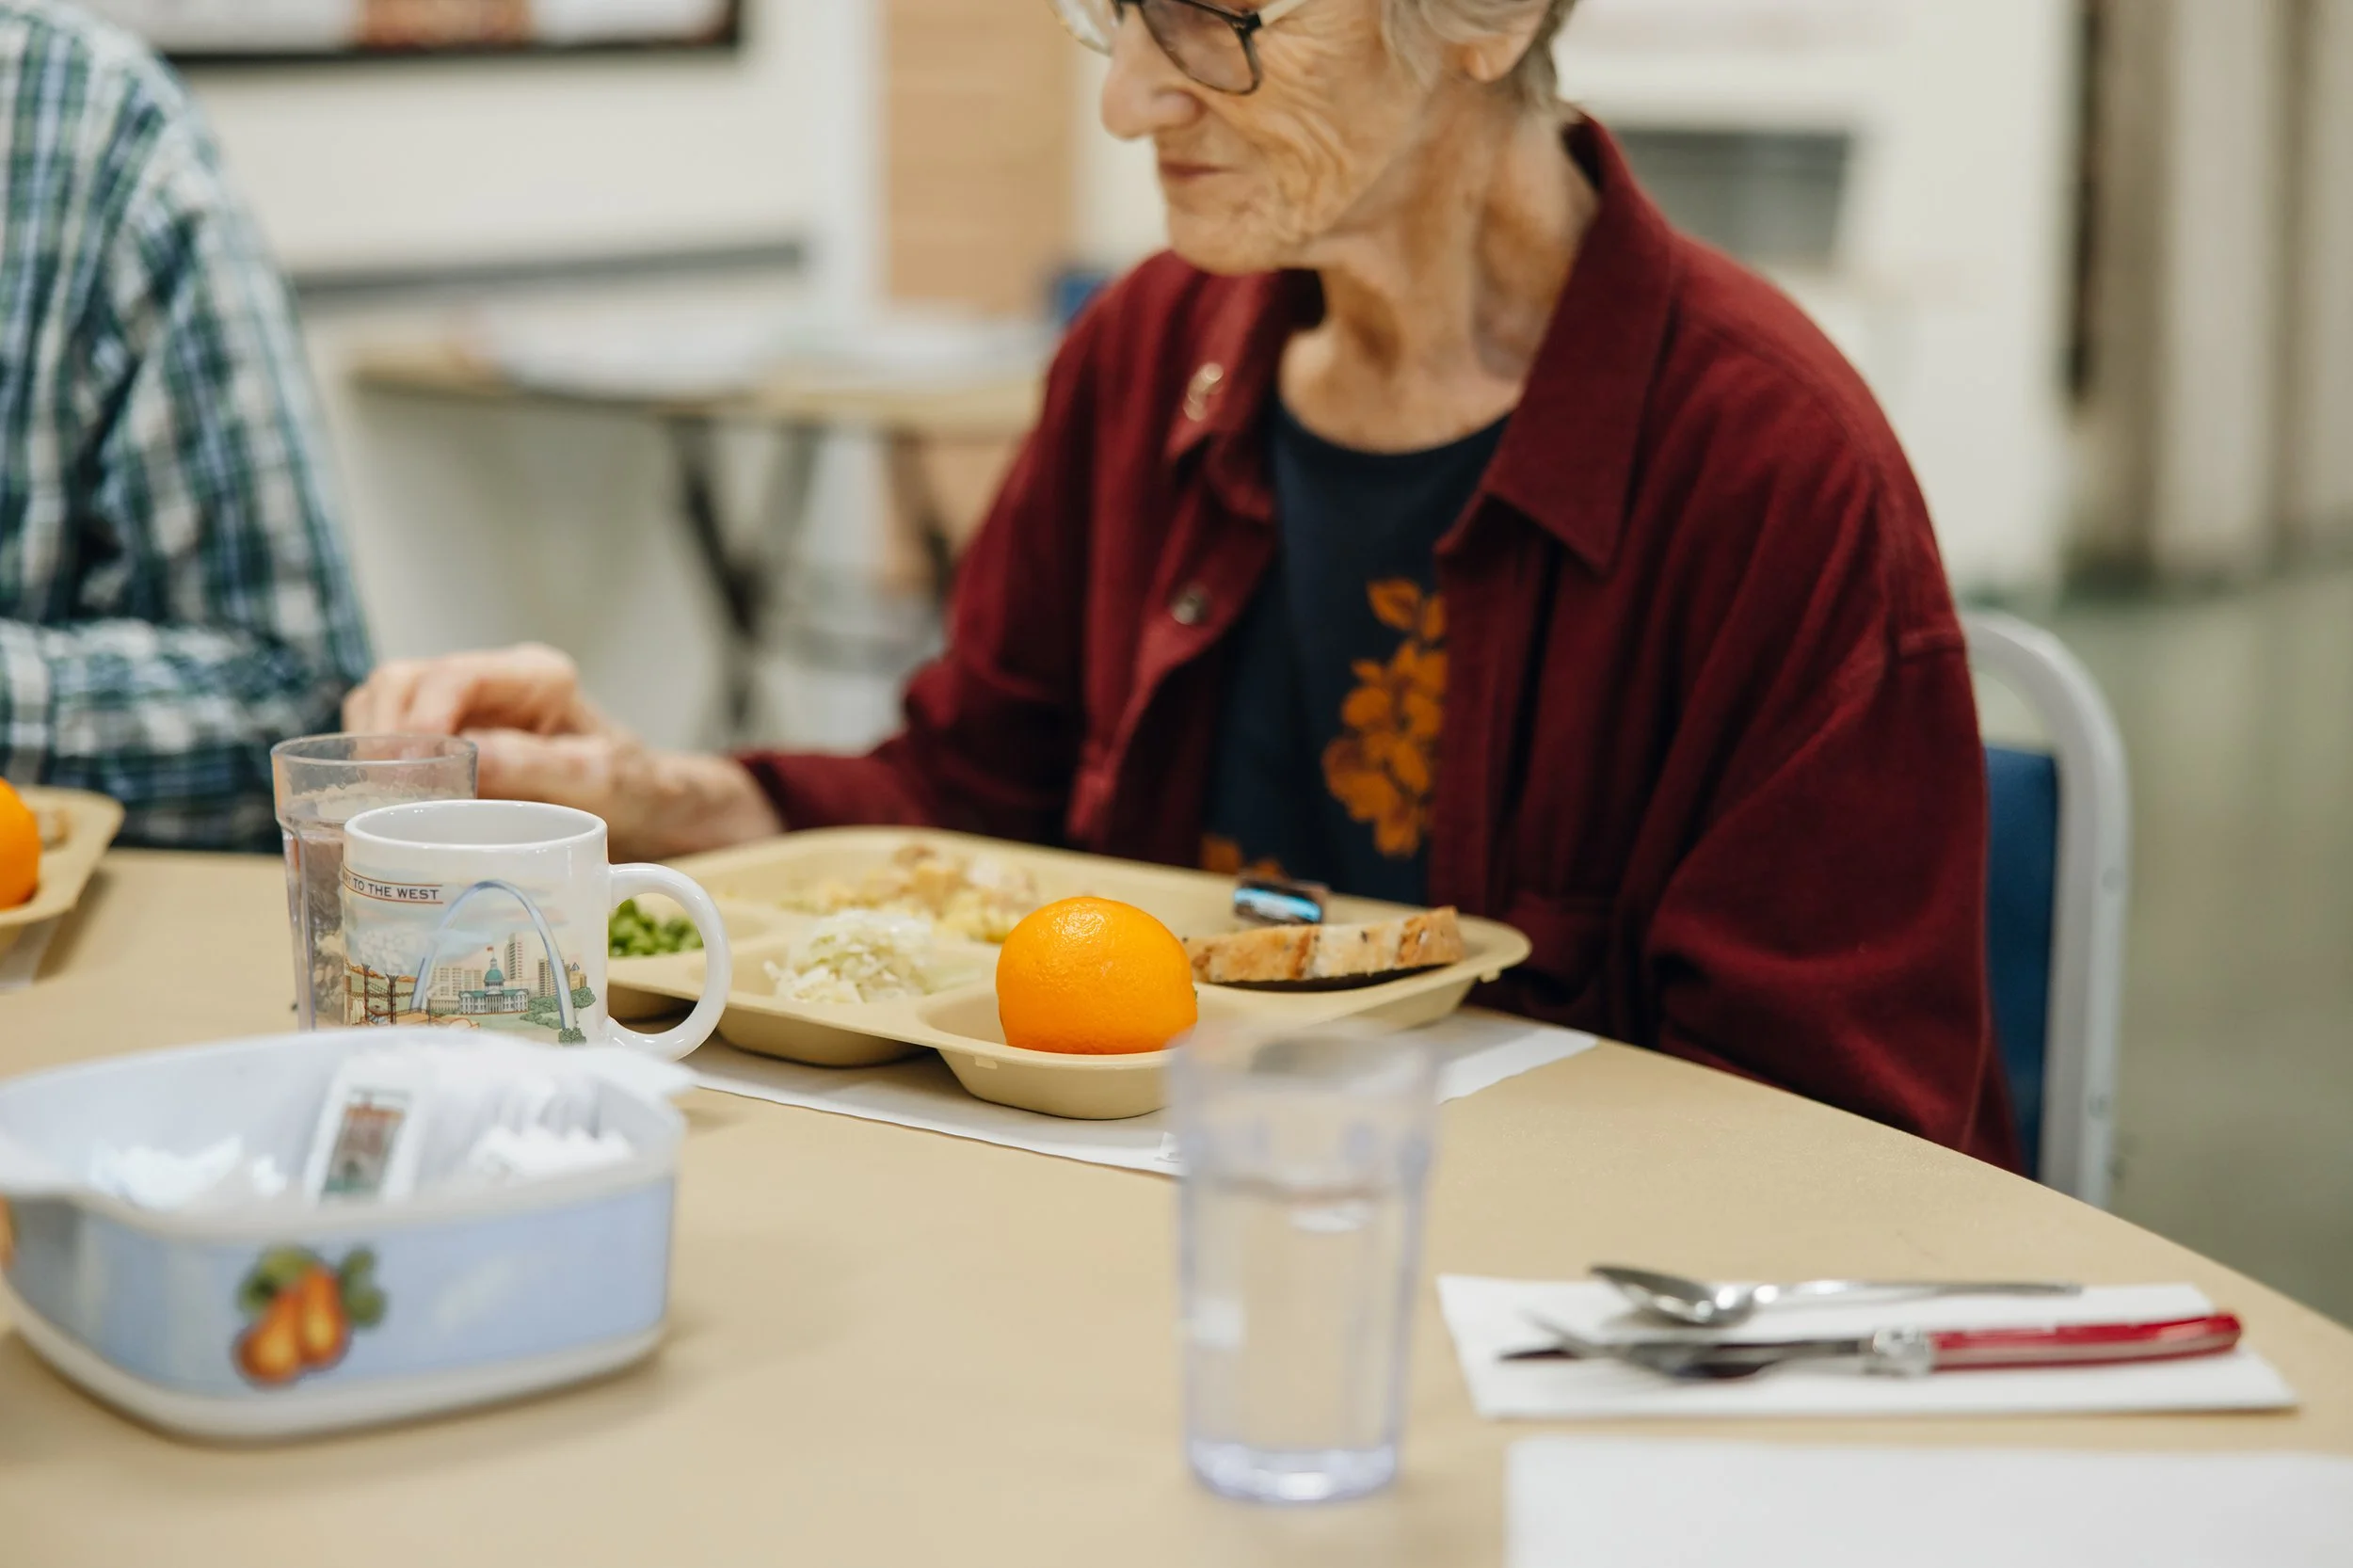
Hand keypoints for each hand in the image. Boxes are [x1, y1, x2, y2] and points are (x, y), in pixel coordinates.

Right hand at [342, 645, 782, 859]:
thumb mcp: (598, 780)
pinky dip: (374, 764)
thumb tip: (465, 759)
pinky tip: (379, 801)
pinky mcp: (447, 735)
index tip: (406, 771)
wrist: (646, 805)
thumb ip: (535, 765)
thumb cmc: (631, 788)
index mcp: (537, 676)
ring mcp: (465, 705)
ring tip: (373, 800)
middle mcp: (494, 680)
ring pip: (384, 704)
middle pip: (404, 681)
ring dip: (369, 749)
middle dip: (381, 734)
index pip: (454, 676)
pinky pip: (389, 735)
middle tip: (375, 794)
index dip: (419, 720)